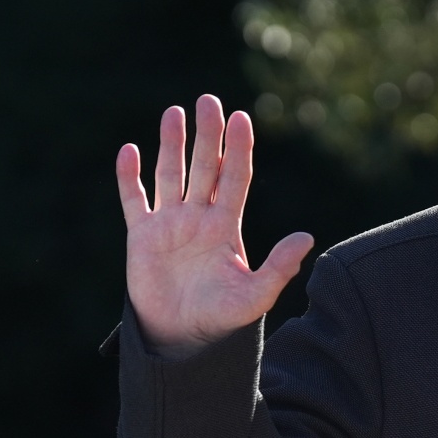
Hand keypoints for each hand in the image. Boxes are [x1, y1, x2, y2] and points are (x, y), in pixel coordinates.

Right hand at [116, 94, 313, 358]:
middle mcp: (200, 218)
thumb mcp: (256, 295)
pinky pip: (134, 200)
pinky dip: (130, 178)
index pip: (235, 178)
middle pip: (205, 167)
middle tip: (209, 100)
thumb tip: (307, 237)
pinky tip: (129, 151)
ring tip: (174, 112)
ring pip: (171, 174)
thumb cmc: (223, 318)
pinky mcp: (141, 237)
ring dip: (171, 144)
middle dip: (208, 135)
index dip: (239, 149)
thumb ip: (280, 267)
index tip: (242, 118)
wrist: (184, 338)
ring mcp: (170, 225)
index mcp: (227, 226)